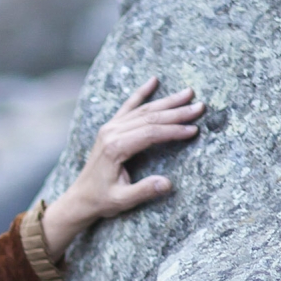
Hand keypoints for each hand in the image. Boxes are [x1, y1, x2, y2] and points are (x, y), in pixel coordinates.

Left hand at [40, 78, 203, 260]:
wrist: (80, 198)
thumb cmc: (101, 200)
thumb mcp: (122, 200)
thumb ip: (144, 191)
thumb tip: (168, 183)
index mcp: (115, 148)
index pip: (151, 133)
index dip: (173, 130)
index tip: (193, 129)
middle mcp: (112, 132)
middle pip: (150, 118)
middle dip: (177, 112)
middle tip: (200, 107)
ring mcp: (110, 128)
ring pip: (143, 110)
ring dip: (167, 101)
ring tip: (189, 93)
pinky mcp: (110, 127)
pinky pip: (128, 106)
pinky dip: (142, 92)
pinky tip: (153, 80)